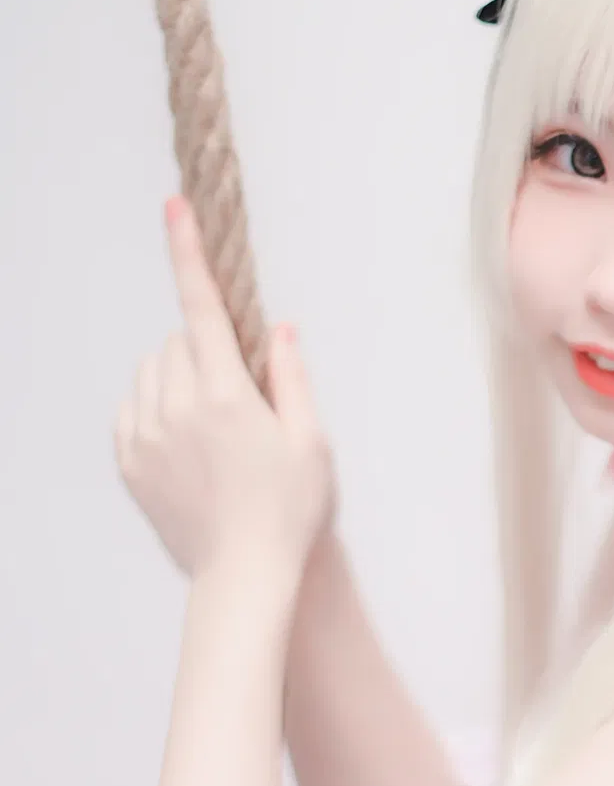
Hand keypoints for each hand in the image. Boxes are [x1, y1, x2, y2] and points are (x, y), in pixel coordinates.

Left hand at [114, 197, 337, 579]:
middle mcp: (179, 409)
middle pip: (179, 342)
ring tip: (213, 427)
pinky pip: (134, 406)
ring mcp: (147, 435)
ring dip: (178, 378)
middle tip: (240, 400)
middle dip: (205, 352)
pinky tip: (188, 446)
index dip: (187, 253)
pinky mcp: (129, 459)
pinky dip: (156, 408)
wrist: (243, 576)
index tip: (174, 208)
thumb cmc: (289, 512)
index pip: (202, 309)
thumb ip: (292, 379)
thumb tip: (278, 329)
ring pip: (152, 371)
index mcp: (229, 398)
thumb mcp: (312, 443)